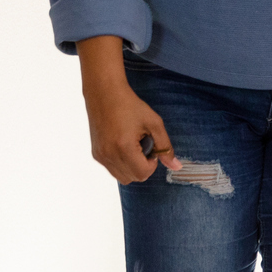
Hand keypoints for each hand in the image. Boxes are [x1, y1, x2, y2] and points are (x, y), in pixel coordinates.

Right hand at [78, 35, 180, 184]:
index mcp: (123, 148)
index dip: (152, 164)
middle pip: (133, 178)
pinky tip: (122, 144)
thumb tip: (176, 167)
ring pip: (122, 177)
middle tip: (142, 145)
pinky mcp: (95, 154)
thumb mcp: (154, 123)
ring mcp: (100, 156)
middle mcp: (109, 155)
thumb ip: (165, 146)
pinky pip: (112, 169)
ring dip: (132, 167)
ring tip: (132, 145)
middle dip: (142, 166)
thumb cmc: (130, 105)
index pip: (143, 174)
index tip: (151, 148)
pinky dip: (121, 163)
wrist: (104, 92)